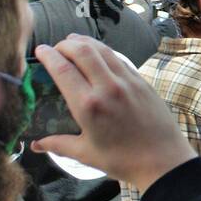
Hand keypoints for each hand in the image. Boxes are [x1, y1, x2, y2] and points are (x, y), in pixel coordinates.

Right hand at [31, 35, 195, 191]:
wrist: (163, 159)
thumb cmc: (123, 160)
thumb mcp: (86, 154)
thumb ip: (59, 145)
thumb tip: (36, 145)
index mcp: (88, 105)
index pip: (63, 70)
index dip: (49, 56)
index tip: (40, 50)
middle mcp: (107, 87)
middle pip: (83, 51)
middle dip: (65, 44)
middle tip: (55, 47)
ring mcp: (127, 81)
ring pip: (103, 50)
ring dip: (85, 42)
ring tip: (73, 41)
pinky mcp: (141, 81)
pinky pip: (119, 58)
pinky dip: (104, 51)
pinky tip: (98, 52)